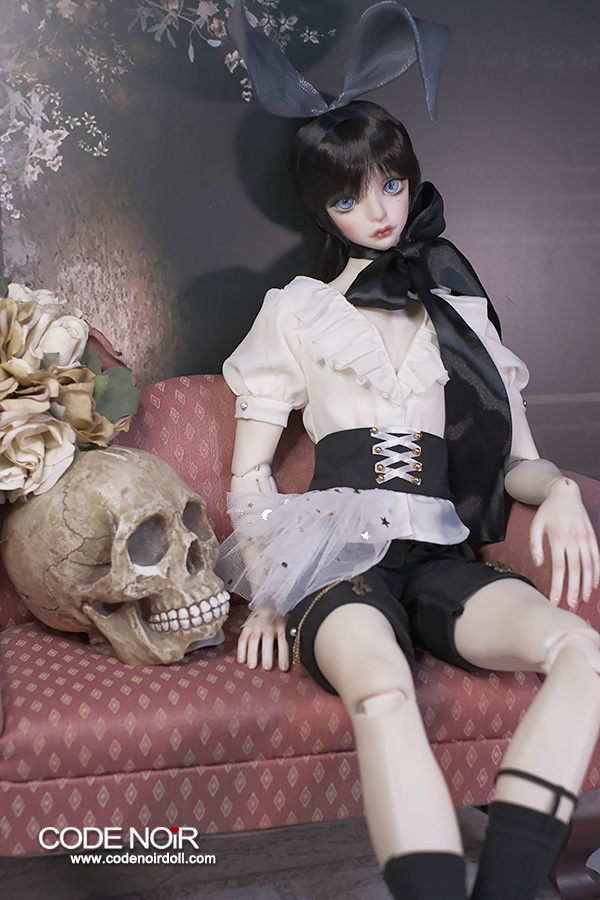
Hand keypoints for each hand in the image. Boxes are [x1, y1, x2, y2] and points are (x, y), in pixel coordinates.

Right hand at [237, 606, 289, 671]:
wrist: (268, 605)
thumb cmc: (280, 622)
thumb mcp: (288, 627)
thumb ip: (290, 639)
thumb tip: (298, 658)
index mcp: (282, 626)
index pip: (283, 640)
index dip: (284, 655)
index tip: (284, 668)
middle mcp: (269, 625)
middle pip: (268, 639)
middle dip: (267, 654)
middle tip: (266, 668)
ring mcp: (257, 625)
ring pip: (254, 639)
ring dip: (252, 653)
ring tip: (252, 666)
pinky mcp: (247, 626)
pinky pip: (242, 638)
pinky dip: (241, 650)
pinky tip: (241, 660)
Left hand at [530, 477, 599, 609]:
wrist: (565, 493)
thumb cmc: (547, 511)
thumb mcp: (535, 525)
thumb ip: (535, 545)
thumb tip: (539, 565)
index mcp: (558, 538)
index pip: (559, 568)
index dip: (558, 586)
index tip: (554, 601)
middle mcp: (574, 539)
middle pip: (575, 570)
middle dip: (573, 590)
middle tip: (570, 606)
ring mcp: (585, 538)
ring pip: (589, 566)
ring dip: (586, 584)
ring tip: (582, 600)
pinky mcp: (592, 537)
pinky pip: (596, 557)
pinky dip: (597, 572)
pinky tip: (593, 585)